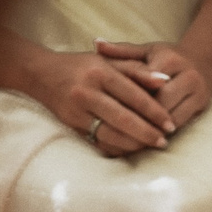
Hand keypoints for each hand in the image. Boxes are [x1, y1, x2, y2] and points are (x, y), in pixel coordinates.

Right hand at [26, 46, 175, 153]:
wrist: (41, 74)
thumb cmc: (81, 66)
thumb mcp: (108, 62)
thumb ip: (137, 71)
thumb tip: (166, 81)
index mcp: (99, 73)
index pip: (134, 96)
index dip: (155, 112)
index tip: (170, 124)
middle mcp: (87, 92)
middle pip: (124, 119)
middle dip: (147, 133)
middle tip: (164, 141)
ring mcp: (77, 111)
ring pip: (111, 135)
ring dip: (134, 144)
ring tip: (151, 146)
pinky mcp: (72, 125)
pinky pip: (98, 143)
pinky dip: (117, 149)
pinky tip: (131, 149)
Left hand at [97, 40, 211, 135]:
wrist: (205, 59)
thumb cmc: (167, 56)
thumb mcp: (146, 50)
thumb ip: (121, 50)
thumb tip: (96, 43)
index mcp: (170, 59)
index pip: (147, 81)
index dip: (130, 96)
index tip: (109, 106)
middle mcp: (188, 75)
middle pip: (162, 102)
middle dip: (142, 116)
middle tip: (119, 129)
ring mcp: (198, 92)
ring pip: (173, 117)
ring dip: (154, 129)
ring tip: (133, 139)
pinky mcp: (203, 105)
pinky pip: (182, 124)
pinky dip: (165, 132)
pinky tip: (149, 140)